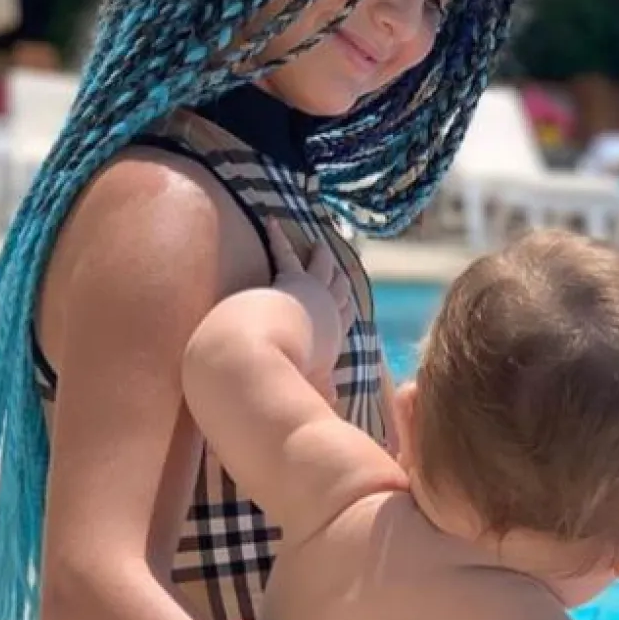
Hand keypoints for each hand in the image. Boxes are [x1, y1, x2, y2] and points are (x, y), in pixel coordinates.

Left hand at [266, 222, 356, 402]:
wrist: (272, 364)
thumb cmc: (288, 379)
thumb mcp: (310, 387)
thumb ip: (320, 391)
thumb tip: (331, 398)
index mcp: (334, 339)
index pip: (345, 318)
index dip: (346, 308)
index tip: (348, 300)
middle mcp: (329, 313)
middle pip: (340, 290)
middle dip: (340, 279)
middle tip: (341, 268)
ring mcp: (314, 294)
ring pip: (323, 268)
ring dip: (321, 255)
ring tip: (319, 244)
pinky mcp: (292, 282)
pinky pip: (285, 254)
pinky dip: (278, 238)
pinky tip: (270, 222)